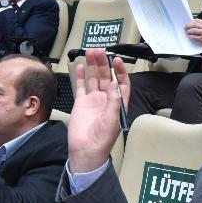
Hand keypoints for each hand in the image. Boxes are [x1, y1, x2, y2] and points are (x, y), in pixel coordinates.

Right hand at [68, 48, 129, 172]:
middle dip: (104, 63)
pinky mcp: (81, 103)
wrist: (86, 151)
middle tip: (99, 51)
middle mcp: (106, 99)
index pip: (121, 82)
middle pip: (106, 76)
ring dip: (93, 65)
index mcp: (118, 103)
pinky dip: (80, 76)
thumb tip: (113, 82)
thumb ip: (114, 100)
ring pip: (94, 78)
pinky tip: (80, 66)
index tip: (116, 60)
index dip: (120, 71)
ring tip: (90, 53)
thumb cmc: (102, 139)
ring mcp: (93, 100)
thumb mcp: (112, 120)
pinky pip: (81, 86)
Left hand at [185, 19, 201, 47]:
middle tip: (185, 28)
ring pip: (193, 31)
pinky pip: (194, 37)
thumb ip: (200, 23)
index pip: (196, 21)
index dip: (190, 22)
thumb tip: (192, 21)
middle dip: (188, 26)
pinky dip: (190, 36)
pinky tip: (189, 36)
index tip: (187, 24)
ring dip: (188, 32)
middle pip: (194, 25)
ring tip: (187, 32)